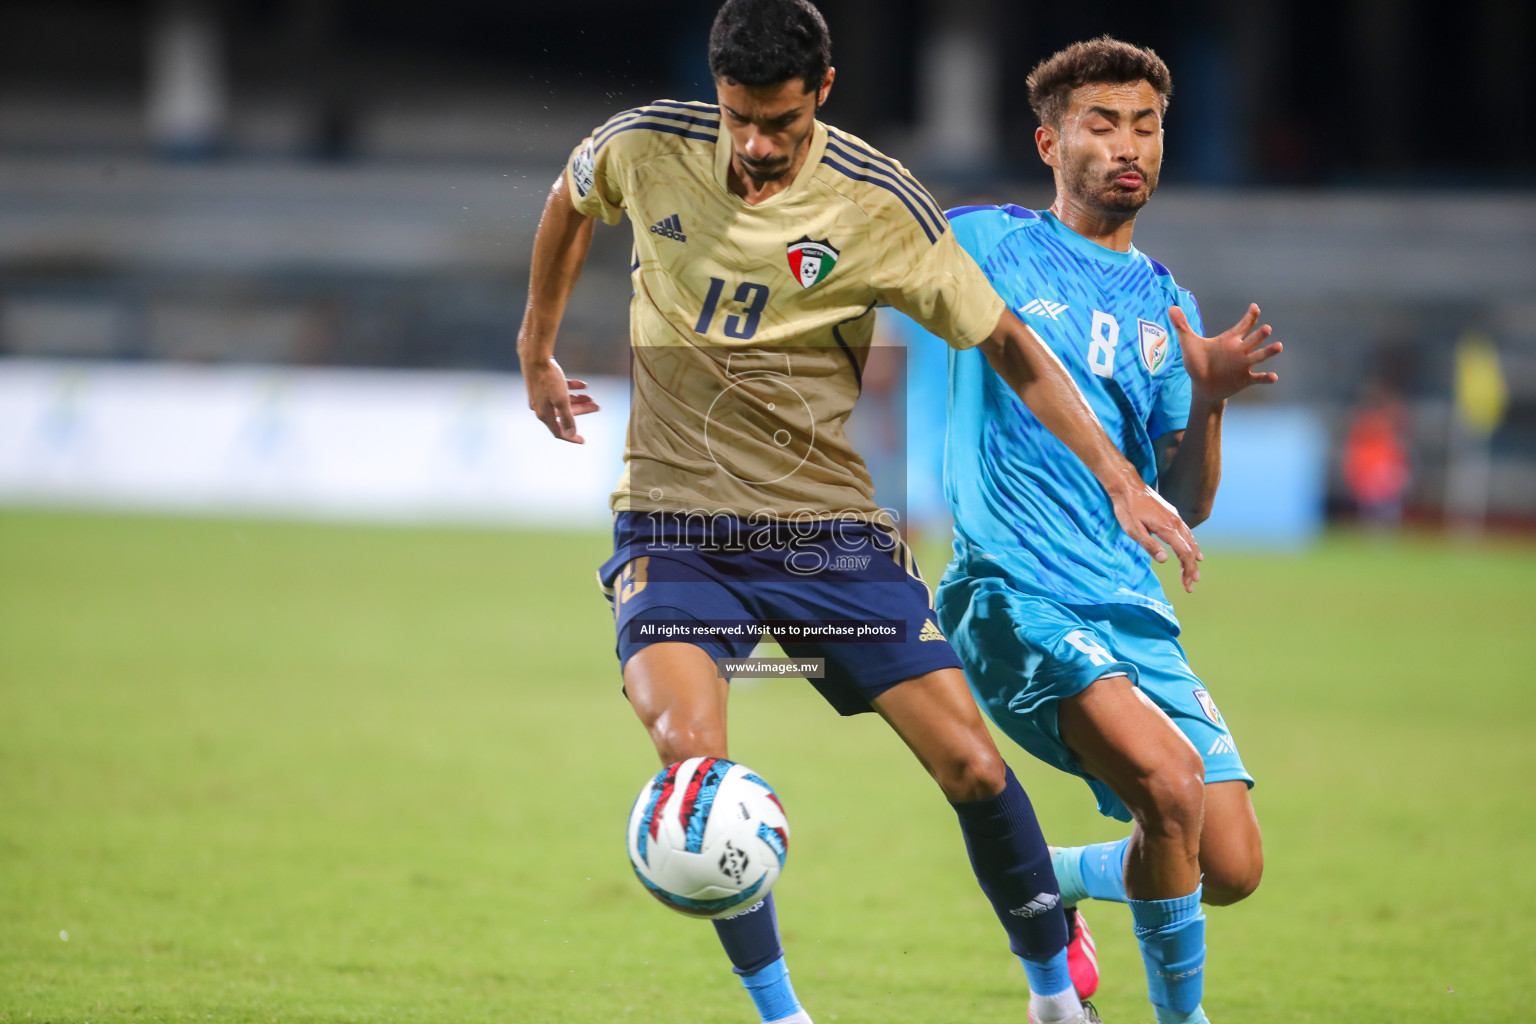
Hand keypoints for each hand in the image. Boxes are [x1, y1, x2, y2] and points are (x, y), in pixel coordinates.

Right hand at [524, 357, 599, 442]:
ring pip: (563, 402)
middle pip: (564, 414)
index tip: (582, 440)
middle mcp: (541, 407)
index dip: (571, 437)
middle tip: (596, 406)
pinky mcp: (543, 386)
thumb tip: (570, 434)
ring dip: (578, 400)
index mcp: (544, 414)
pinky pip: (559, 391)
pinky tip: (582, 386)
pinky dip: (570, 389)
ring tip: (590, 396)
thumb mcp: (561, 400)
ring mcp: (541, 396)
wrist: (535, 357)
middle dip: (581, 411)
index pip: (559, 432)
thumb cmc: (548, 379)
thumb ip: (567, 418)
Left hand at [1108, 475, 1203, 591]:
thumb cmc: (1127, 509)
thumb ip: (1149, 545)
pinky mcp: (1171, 514)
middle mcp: (1175, 522)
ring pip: (1190, 540)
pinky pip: (1186, 532)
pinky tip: (1192, 549)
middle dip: (1191, 568)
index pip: (1184, 553)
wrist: (1127, 485)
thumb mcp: (1133, 530)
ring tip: (1194, 571)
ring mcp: (1174, 517)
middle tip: (1191, 585)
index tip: (1188, 584)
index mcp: (1167, 528)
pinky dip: (1191, 544)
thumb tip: (1165, 560)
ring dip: (1192, 557)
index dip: (1188, 569)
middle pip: (1190, 549)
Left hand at [1170, 302, 1281, 401]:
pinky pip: (1258, 378)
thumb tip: (1171, 307)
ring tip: (1279, 346)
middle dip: (1260, 334)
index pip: (1243, 325)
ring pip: (1260, 356)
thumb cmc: (1198, 363)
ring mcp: (1244, 365)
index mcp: (1229, 340)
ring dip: (1268, 352)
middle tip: (1266, 328)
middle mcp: (1240, 350)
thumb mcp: (1188, 344)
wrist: (1202, 386)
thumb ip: (1182, 326)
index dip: (1250, 316)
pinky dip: (1265, 378)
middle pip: (1253, 339)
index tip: (1254, 307)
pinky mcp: (1245, 379)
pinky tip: (1273, 377)